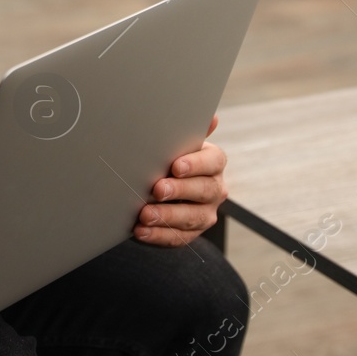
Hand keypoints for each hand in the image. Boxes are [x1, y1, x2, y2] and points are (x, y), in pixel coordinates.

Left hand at [135, 115, 225, 247]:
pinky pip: (178, 238)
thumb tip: (211, 117)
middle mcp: (214, 188)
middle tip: (157, 190)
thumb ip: (187, 132)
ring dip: (168, 217)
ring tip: (145, 215)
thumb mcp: (175, 144)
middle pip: (204, 190)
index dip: (195, 164)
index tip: (175, 166)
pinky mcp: (191, 233)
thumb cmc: (168, 159)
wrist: (159, 188)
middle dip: (179, 191)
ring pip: (193, 218)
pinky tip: (141, 231)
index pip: (213, 162)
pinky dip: (159, 236)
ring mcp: (205, 213)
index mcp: (212, 162)